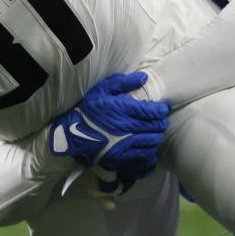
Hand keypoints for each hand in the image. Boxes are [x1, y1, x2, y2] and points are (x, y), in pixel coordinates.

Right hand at [49, 72, 169, 177]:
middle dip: (161, 123)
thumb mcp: (101, 90)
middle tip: (161, 120)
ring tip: (155, 133)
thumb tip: (144, 78)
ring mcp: (125, 144)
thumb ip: (123, 83)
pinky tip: (148, 148)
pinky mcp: (122, 158)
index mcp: (123, 109)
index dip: (161, 110)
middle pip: (155, 127)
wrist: (71, 135)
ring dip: (157, 136)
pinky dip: (150, 152)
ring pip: (152, 141)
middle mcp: (127, 127)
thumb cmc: (86, 110)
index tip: (163, 108)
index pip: (152, 111)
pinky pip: (144, 156)